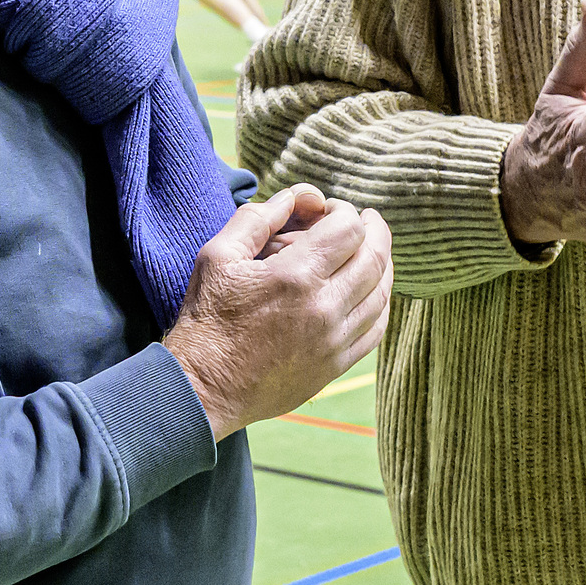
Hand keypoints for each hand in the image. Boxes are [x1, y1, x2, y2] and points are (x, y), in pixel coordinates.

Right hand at [165, 187, 392, 439]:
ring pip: (381, 294)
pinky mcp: (335, 365)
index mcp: (296, 276)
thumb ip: (258, 218)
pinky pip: (376, 329)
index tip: (332, 211)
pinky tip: (370, 292)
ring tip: (372, 251)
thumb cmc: (207, 319)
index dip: (346, 212)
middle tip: (368, 221)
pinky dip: (380, 303)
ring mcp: (334, 340)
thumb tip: (296, 196)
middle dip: (375, 231)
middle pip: (374, 258)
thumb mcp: (218, 255)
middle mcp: (323, 308)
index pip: (350, 229)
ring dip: (382, 265)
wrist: (203, 387)